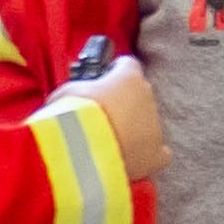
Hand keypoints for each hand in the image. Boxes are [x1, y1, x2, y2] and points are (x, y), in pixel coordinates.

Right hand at [58, 54, 168, 179]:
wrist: (84, 151)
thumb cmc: (73, 115)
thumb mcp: (65, 93)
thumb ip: (74, 90)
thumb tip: (66, 98)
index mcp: (128, 76)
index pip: (127, 65)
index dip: (114, 73)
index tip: (103, 81)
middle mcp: (147, 96)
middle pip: (139, 94)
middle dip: (124, 103)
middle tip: (102, 117)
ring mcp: (155, 125)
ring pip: (147, 123)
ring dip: (133, 129)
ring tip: (110, 143)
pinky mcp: (157, 153)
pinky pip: (158, 152)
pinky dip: (147, 154)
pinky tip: (131, 159)